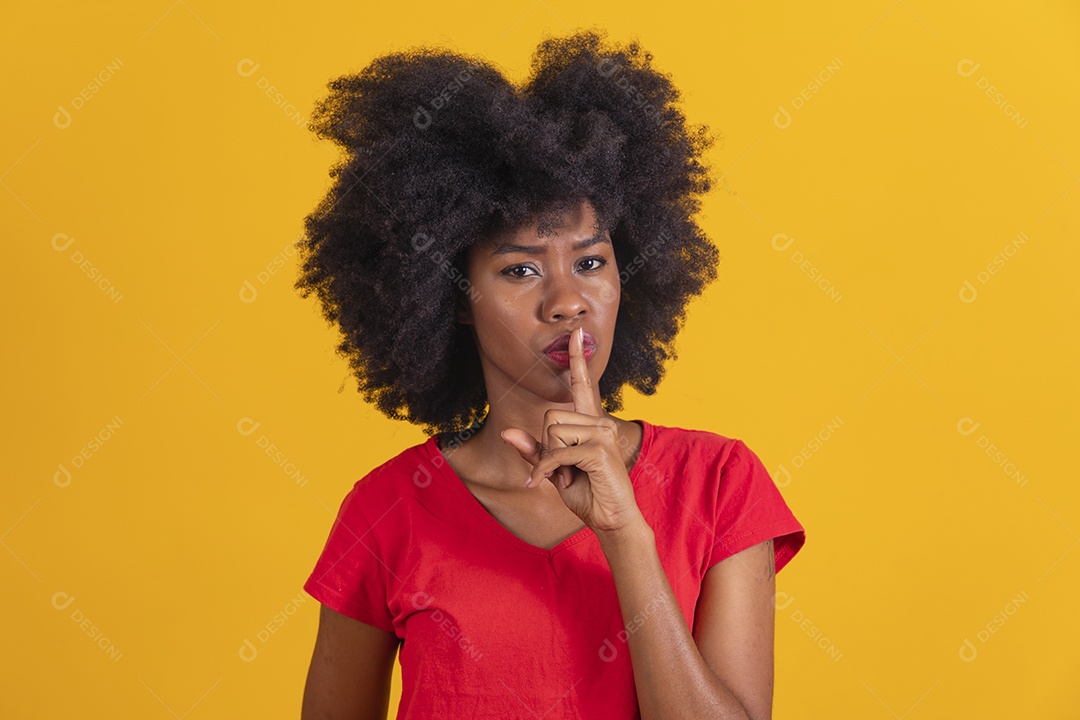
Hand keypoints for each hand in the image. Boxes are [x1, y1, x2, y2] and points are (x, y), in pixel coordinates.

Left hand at [500, 327, 642, 533]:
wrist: (611, 520)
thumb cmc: (586, 494)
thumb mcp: (553, 471)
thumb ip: (534, 450)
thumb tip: (507, 433)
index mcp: (591, 423)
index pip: (582, 385)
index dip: (576, 359)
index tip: (575, 334)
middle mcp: (599, 422)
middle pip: (550, 417)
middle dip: (546, 448)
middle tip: (561, 470)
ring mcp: (602, 433)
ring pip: (552, 432)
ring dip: (549, 461)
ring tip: (568, 477)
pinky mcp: (599, 449)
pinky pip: (557, 453)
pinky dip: (547, 471)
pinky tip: (555, 484)